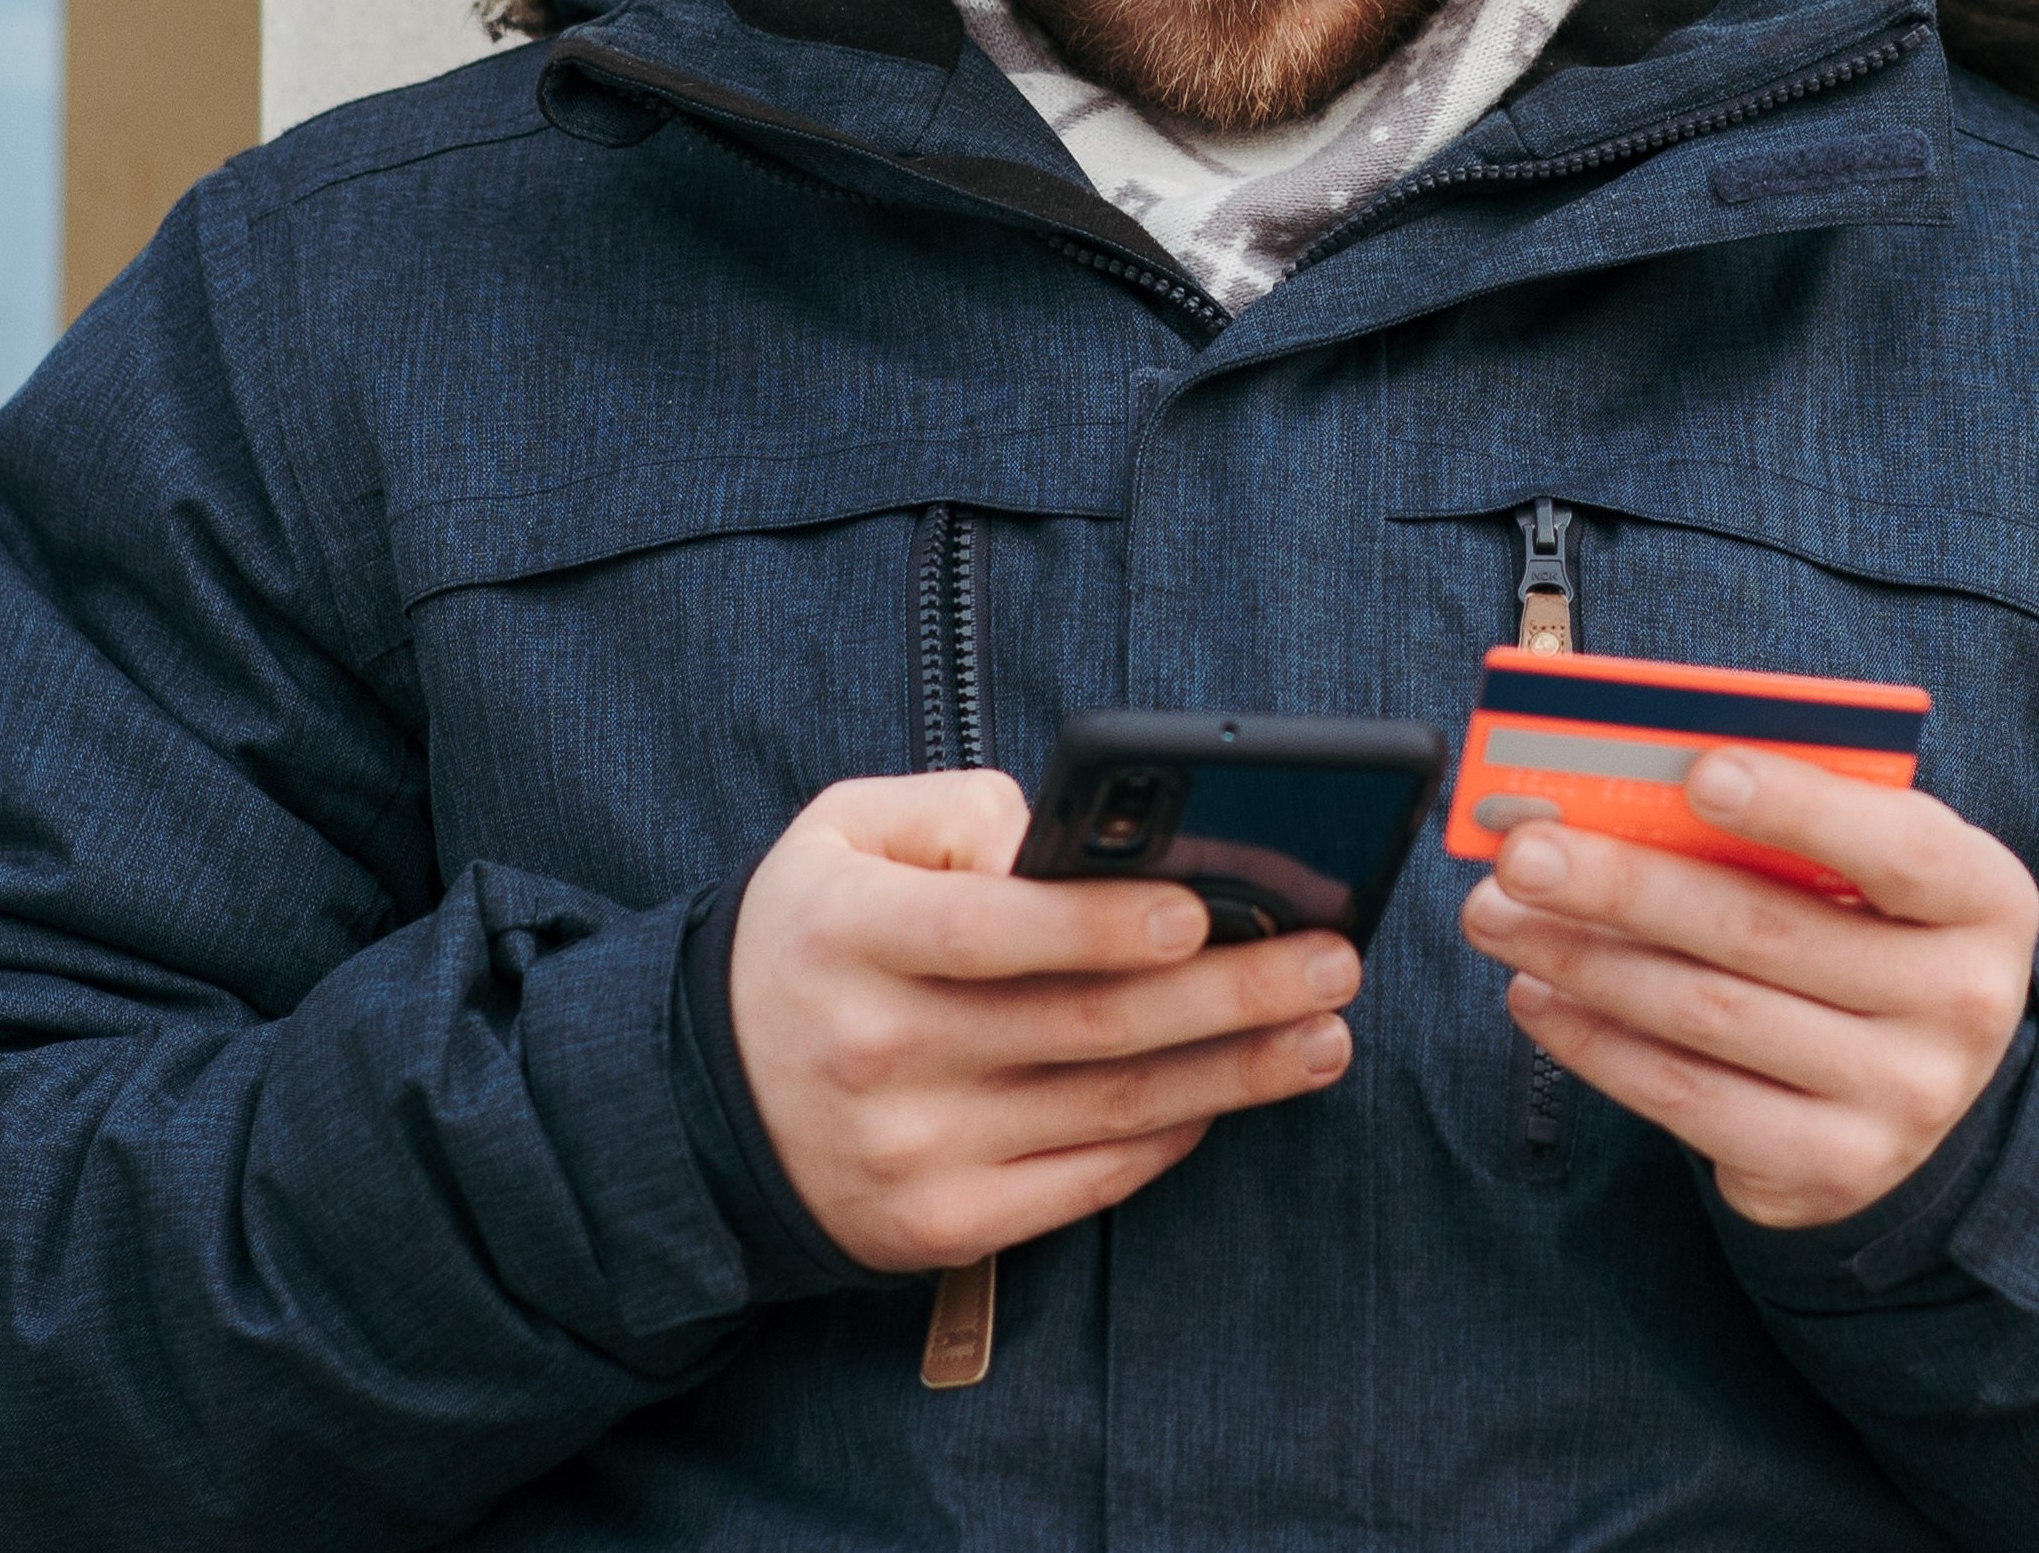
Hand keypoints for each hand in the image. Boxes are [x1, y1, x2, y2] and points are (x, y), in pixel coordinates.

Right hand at [730, 770, 1363, 1271]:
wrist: (703, 1104)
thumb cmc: (811, 941)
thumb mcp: (842, 835)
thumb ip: (958, 812)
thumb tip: (1080, 840)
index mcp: (849, 934)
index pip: (990, 931)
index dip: (1102, 923)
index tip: (1205, 909)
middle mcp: (876, 1048)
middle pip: (1085, 1025)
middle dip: (1231, 993)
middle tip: (1334, 962)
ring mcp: (910, 1150)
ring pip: (1108, 1109)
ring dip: (1236, 1073)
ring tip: (1324, 1034)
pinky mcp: (940, 1225)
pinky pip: (1089, 1181)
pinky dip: (1172, 1136)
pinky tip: (1236, 1094)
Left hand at [1458, 749, 2038, 1228]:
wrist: (1923, 1080)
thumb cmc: (1869, 929)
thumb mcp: (1870, 865)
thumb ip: (1785, 822)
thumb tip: (1620, 790)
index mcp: (1985, 900)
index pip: (1899, 847)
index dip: (1800, 807)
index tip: (1697, 771)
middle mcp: (1964, 1006)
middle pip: (1766, 933)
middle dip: (1626, 886)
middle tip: (1522, 854)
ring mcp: (1901, 1100)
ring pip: (1709, 1016)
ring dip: (1584, 961)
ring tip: (1498, 917)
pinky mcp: (1830, 1168)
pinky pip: (1687, 1099)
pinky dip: (1595, 1043)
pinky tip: (1536, 995)